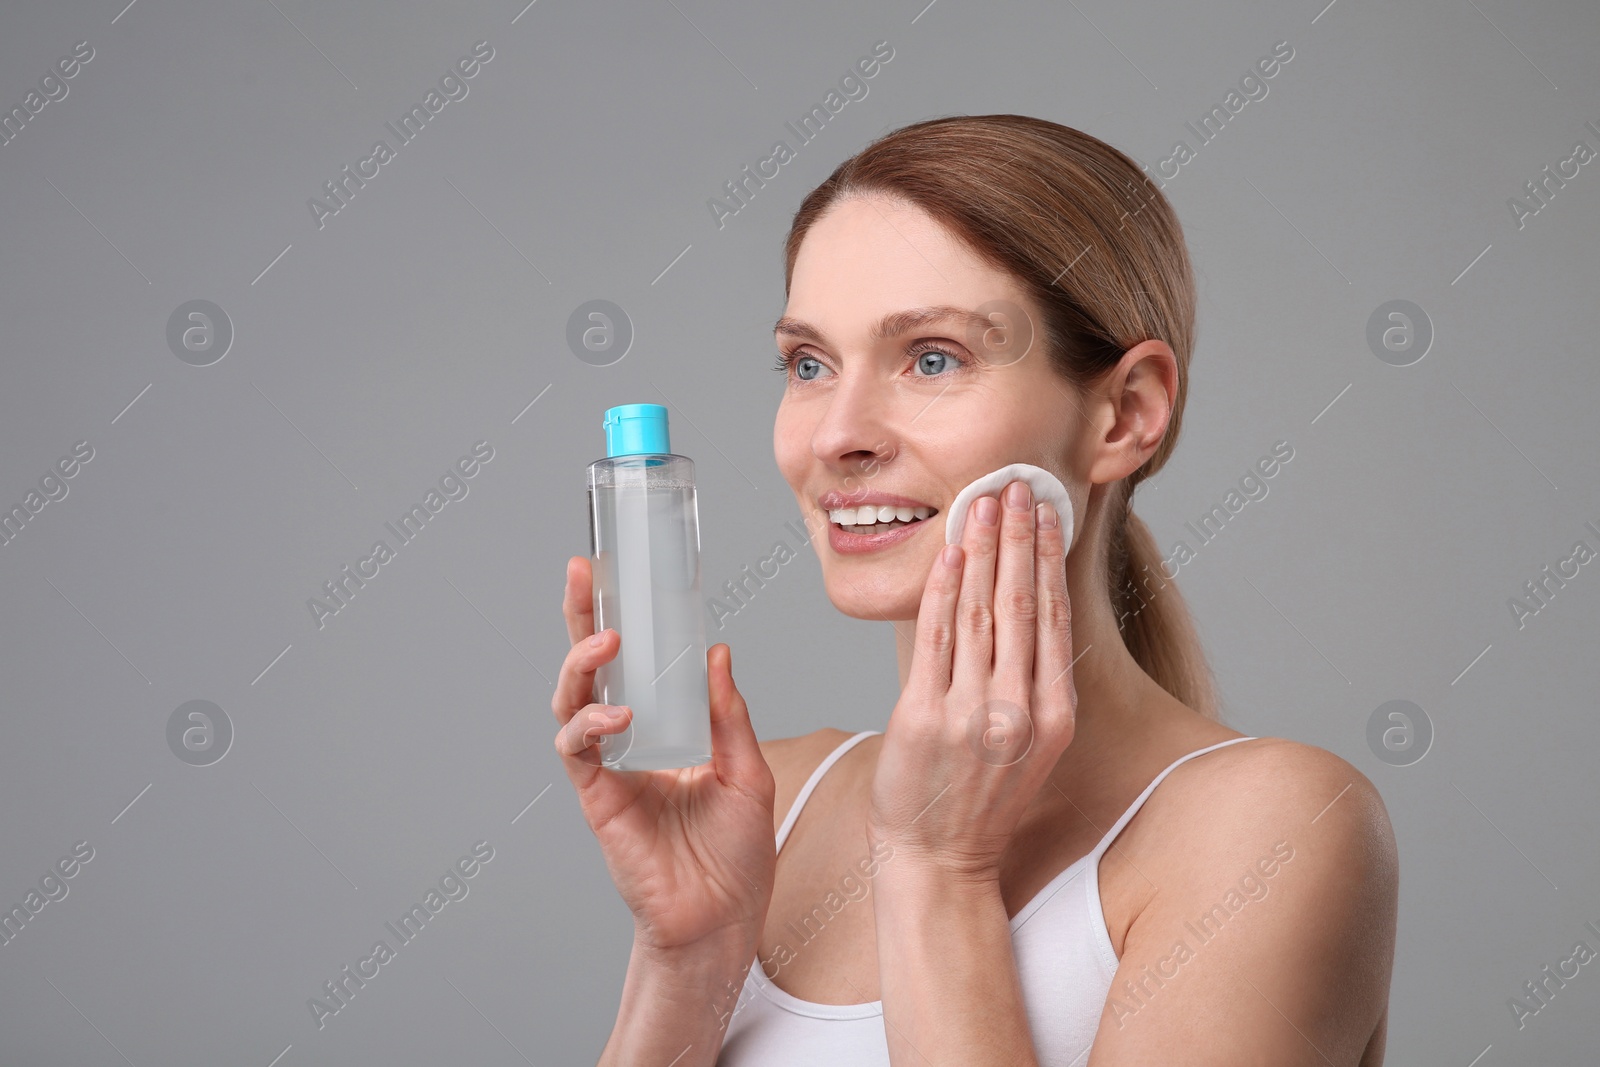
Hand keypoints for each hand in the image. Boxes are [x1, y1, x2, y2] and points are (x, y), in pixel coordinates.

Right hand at [553, 555, 777, 955]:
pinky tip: (617, 717)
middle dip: (581, 619)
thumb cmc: (736, 854)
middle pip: (591, 670)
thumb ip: (727, 714)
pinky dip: (590, 727)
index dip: (619, 618)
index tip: (613, 571)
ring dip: (582, 667)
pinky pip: (577, 752)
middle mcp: (628, 742)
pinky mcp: (597, 799)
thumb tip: (716, 652)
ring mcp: (607, 769)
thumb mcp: (748, 770)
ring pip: (571, 703)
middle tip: (584, 575)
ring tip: (607, 644)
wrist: (725, 919)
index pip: (635, 663)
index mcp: (664, 728)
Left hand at [865, 480, 1078, 880]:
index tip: (1046, 511)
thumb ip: (1035, 683)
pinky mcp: (923, 717)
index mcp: (1053, 716)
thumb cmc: (980, 800)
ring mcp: (970, 714)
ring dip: (979, 549)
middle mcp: (1018, 711)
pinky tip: (947, 552)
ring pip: (978, 611)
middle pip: (1019, 603)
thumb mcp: (1031, 745)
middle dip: (1017, 537)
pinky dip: (941, 589)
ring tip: (981, 502)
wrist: (938, 861)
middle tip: (1015, 485)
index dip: (1047, 557)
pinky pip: (934, 638)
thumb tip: (1033, 610)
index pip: (1052, 616)